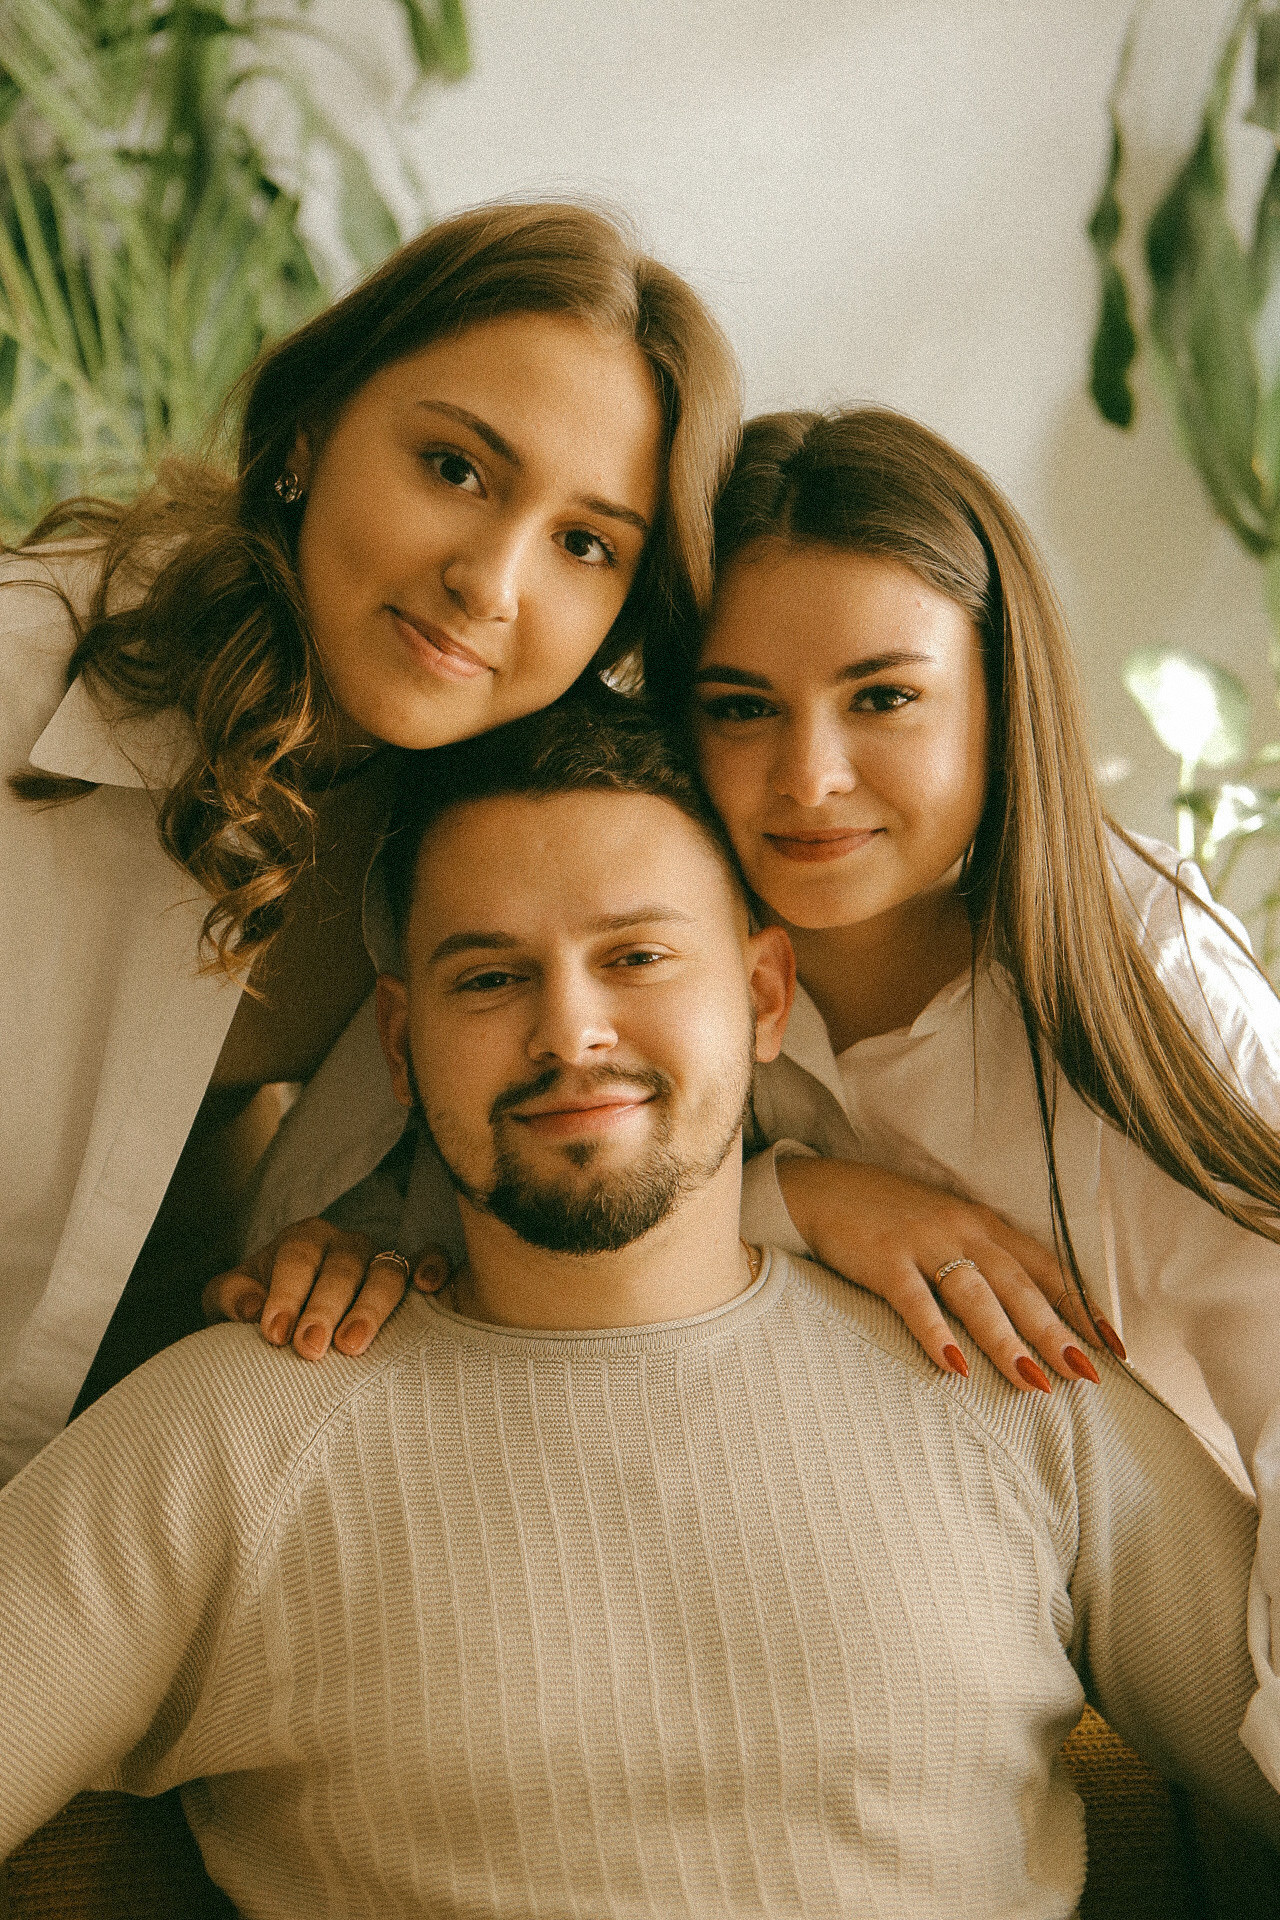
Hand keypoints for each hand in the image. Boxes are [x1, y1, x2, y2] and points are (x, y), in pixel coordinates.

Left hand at [203, 1220, 450, 1361]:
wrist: (293, 1312)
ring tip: (353, 1345)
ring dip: (371, 1307)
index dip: (287, 1293)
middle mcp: (345, 1244)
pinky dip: (433, 1266)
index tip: (274, 1334)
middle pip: (343, 1267)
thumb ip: (231, 1297)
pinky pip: (430, 1257)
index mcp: (302, 1240)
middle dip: (325, 1308)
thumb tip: (250, 1308)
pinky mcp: (410, 1273)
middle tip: (309, 1348)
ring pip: (386, 1271)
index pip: (297, 1257)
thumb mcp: (231, 1298)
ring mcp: (380, 1257)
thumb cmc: (262, 1305)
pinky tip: (429, 1288)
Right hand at [777, 1155, 1110, 1392]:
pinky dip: (936, 1334)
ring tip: (1033, 1382)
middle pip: (1020, 1286)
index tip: (1113, 1348)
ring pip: (975, 1294)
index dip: (1081, 1307)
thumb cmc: (893, 1218)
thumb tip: (1031, 1316)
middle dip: (1056, 1331)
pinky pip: (915, 1301)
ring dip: (1006, 1339)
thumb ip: (987, 1263)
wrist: (824, 1188)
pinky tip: (954, 1368)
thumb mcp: (950, 1230)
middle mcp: (964, 1230)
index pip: (1046, 1268)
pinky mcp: (884, 1259)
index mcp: (986, 1225)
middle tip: (1087, 1375)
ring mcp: (924, 1243)